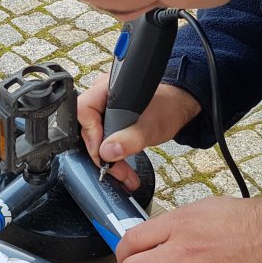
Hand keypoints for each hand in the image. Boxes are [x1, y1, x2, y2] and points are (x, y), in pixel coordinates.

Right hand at [77, 74, 201, 190]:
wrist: (177, 108)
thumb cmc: (167, 108)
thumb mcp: (151, 127)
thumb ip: (130, 140)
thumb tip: (107, 152)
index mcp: (107, 89)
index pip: (84, 111)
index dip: (91, 135)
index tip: (103, 153)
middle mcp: (101, 95)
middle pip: (87, 127)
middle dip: (100, 153)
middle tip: (114, 170)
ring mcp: (103, 107)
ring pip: (94, 136)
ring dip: (106, 157)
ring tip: (121, 173)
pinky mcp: (108, 118)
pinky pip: (101, 137)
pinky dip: (110, 153)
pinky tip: (120, 165)